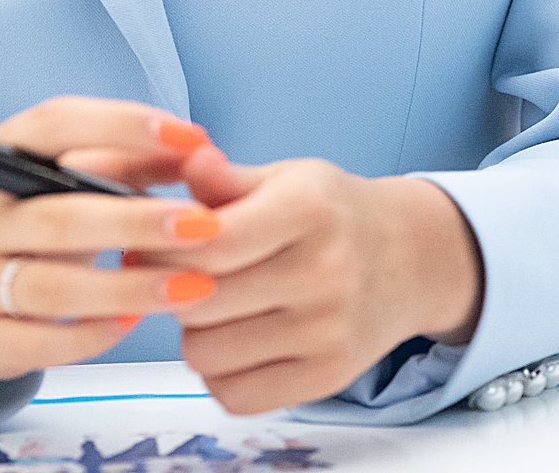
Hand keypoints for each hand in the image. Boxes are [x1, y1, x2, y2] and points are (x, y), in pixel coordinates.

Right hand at [0, 95, 223, 383]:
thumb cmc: (35, 224)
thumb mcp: (70, 182)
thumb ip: (132, 163)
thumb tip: (201, 153)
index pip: (56, 123)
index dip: (125, 126)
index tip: (192, 139)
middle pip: (59, 214)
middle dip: (137, 221)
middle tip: (205, 226)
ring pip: (53, 285)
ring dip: (128, 286)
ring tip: (191, 286)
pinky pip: (42, 341)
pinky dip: (93, 333)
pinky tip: (133, 322)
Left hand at [115, 143, 485, 415]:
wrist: (408, 259)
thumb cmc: (334, 212)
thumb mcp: (286, 176)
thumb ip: (227, 177)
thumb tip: (186, 162)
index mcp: (309, 209)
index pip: (213, 242)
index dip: (165, 244)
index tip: (149, 239)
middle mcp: (324, 273)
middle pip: (201, 300)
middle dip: (169, 286)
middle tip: (168, 271)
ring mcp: (328, 332)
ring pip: (207, 354)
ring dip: (191, 332)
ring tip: (206, 304)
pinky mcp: (327, 379)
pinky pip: (236, 395)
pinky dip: (218, 373)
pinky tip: (230, 339)